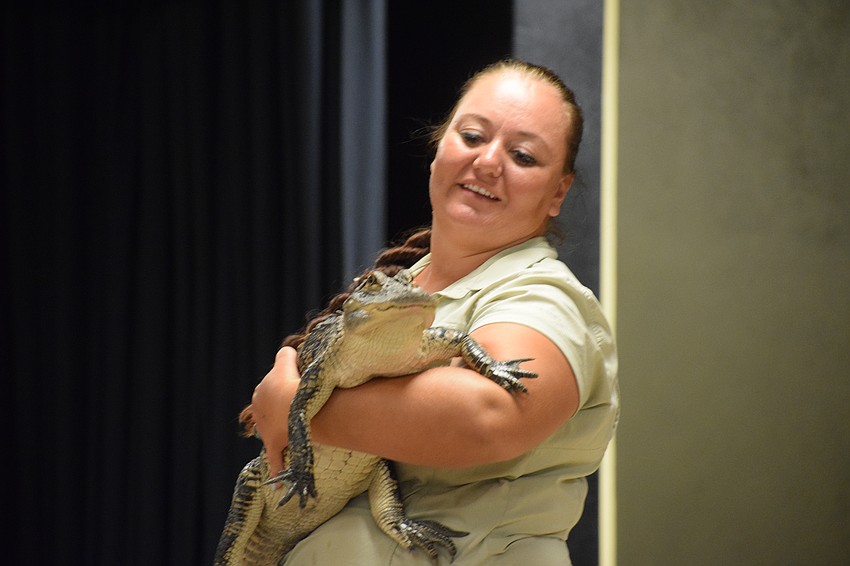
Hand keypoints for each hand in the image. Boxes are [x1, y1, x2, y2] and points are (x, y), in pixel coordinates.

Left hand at [251, 346, 299, 477]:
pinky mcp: (275, 445)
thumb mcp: (287, 360)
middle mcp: (258, 411)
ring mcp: (266, 430)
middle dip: (283, 406)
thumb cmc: (293, 382)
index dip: (289, 384)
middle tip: (304, 403)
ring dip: (282, 430)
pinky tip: (276, 488)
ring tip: (298, 427)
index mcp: (260, 391)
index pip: (274, 385)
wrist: (295, 405)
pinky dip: (277, 473)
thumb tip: (288, 351)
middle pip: (272, 408)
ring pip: (273, 430)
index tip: (302, 385)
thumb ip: (286, 354)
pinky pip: (276, 462)